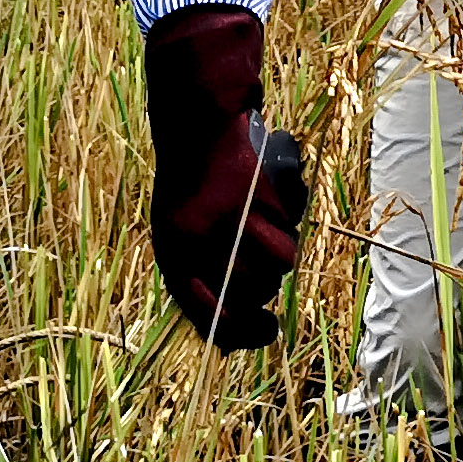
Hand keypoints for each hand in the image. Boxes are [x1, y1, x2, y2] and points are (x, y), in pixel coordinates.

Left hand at [145, 5, 308, 350]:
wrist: (195, 128)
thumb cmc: (191, 185)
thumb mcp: (182, 233)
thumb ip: (201, 273)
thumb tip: (233, 332)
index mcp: (172, 258)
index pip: (207, 317)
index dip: (241, 333)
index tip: (268, 333)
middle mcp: (193, 247)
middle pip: (250, 294)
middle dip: (268, 286)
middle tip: (268, 264)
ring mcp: (223, 223)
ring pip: (276, 267)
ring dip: (282, 254)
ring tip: (275, 232)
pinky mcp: (251, 200)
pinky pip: (286, 233)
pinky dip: (290, 225)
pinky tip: (280, 208)